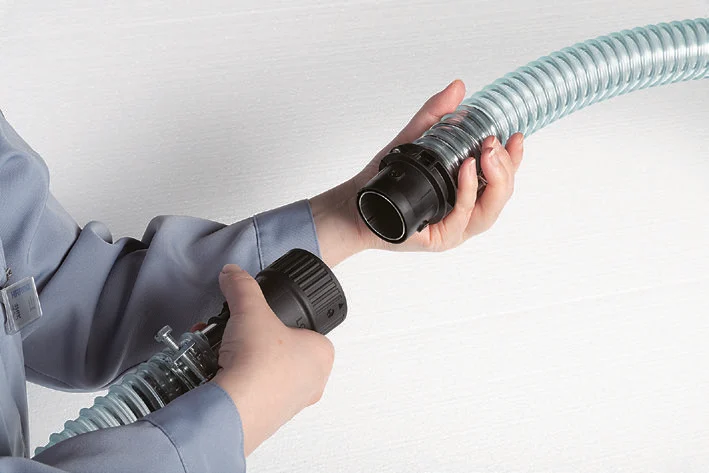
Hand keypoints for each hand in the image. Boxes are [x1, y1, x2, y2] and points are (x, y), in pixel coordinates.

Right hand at [211, 264, 334, 456]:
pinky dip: (237, 382)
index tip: (265, 318)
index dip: (283, 320)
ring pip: (268, 373)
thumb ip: (242, 286)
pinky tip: (220, 374)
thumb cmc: (258, 365)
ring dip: (245, 361)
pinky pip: (254, 394)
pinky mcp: (268, 420)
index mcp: (322, 354)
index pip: (307, 329)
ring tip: (225, 351)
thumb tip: (233, 274)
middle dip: (257, 341)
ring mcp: (292, 404)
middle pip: (283, 351)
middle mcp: (313, 382)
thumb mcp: (250, 310)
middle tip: (241, 333)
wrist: (235, 410)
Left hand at [309, 80, 523, 264]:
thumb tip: (458, 87)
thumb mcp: (415, 138)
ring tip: (486, 155)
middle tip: (493, 143)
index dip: (515, 159)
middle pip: (502, 196)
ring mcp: (454, 227)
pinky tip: (467, 171)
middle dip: (505, 167)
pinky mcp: (440, 238)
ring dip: (494, 181)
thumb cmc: (387, 177)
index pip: (502, 179)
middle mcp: (465, 212)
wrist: (357, 202)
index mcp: (467, 192)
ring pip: (489, 211)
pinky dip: (468, 193)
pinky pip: (462, 218)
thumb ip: (436, 114)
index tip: (515, 136)